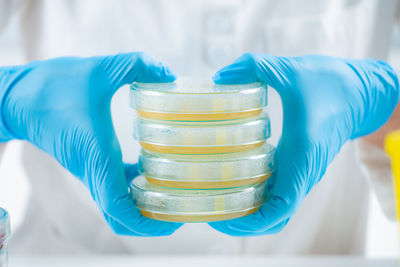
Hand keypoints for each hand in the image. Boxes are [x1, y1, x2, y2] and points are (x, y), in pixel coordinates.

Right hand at [0, 52, 182, 235]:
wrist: (20, 97)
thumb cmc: (54, 86)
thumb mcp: (100, 69)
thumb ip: (136, 65)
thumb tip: (168, 72)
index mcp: (96, 157)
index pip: (118, 208)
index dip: (145, 223)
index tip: (171, 224)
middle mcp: (93, 172)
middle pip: (120, 218)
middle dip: (150, 223)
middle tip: (179, 213)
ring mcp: (89, 172)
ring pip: (116, 206)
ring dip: (143, 207)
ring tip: (173, 195)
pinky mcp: (88, 166)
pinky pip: (112, 188)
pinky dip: (132, 189)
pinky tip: (150, 170)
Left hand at [209, 53, 398, 235]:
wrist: (360, 92)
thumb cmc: (331, 84)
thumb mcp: (291, 69)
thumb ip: (255, 66)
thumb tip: (221, 75)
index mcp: (300, 156)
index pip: (281, 207)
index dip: (251, 221)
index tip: (224, 219)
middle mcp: (302, 172)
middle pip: (274, 218)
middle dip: (243, 222)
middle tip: (211, 212)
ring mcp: (302, 172)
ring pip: (277, 209)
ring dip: (249, 213)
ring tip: (217, 201)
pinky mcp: (300, 167)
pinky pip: (279, 193)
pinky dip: (258, 198)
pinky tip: (236, 181)